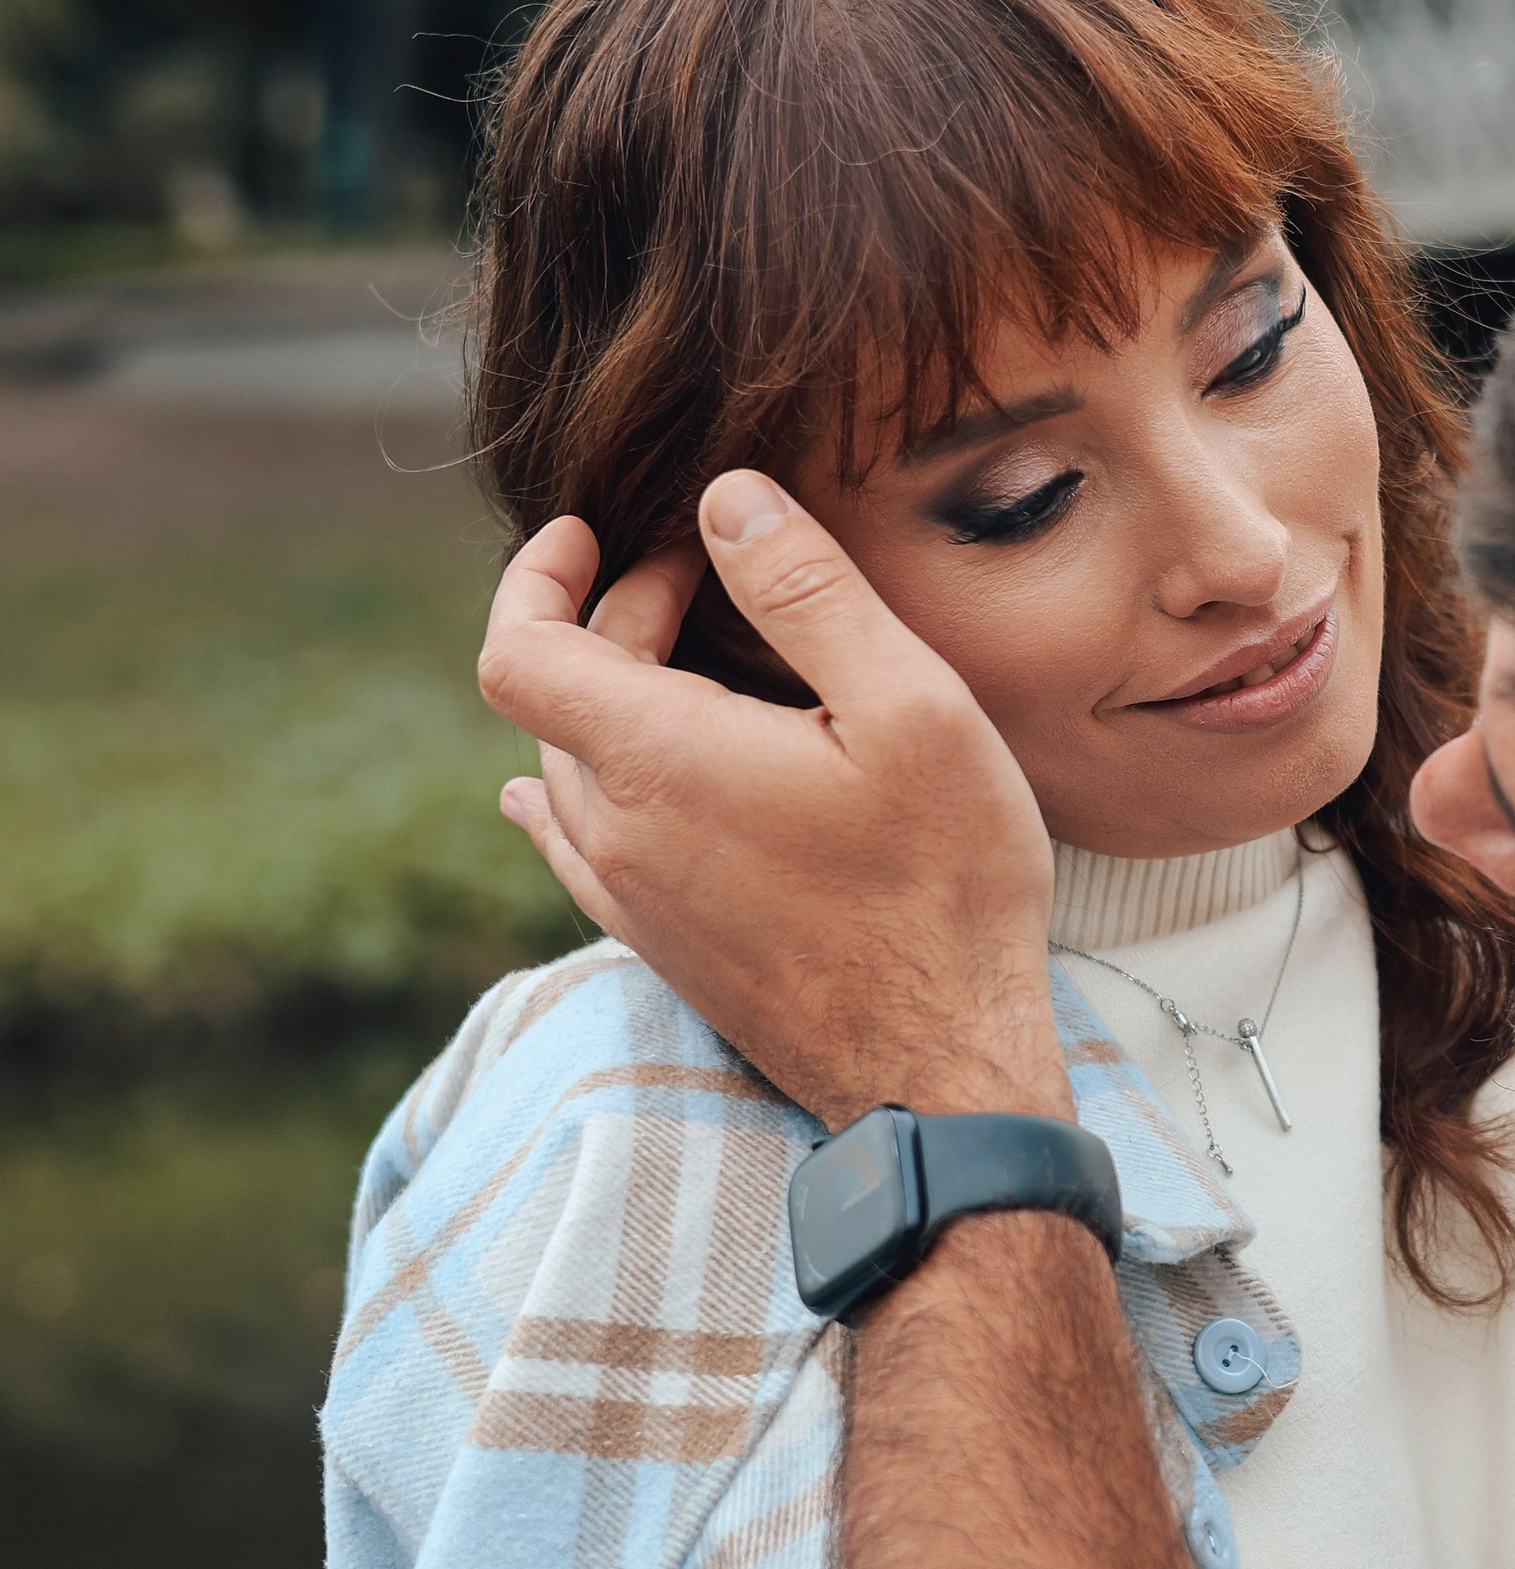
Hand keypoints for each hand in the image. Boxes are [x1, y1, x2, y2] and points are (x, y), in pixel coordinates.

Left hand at [478, 474, 1064, 1127]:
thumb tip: (726, 499)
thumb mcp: (910, 709)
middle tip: (707, 574)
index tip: (592, 530)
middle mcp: (616, 833)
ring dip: (615, 695)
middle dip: (616, 615)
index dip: (537, 575)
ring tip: (695, 657)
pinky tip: (572, 787)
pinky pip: (582, 840)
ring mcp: (630, 899)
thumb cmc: (943, 887)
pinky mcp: (659, 944)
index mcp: (657, 762)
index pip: (517, 650)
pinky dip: (590, 777)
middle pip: (554, 698)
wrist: (940, 1068)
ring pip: (573, 768)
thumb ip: (809, 593)